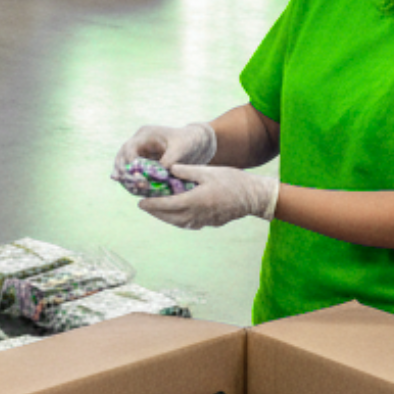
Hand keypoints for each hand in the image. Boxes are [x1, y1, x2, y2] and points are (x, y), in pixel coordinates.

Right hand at [111, 122, 216, 182]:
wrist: (195, 142)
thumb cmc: (188, 141)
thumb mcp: (180, 149)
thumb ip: (169, 160)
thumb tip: (158, 175)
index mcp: (145, 135)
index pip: (129, 148)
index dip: (130, 163)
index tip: (136, 177)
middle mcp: (139, 143)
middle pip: (122, 157)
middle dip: (124, 172)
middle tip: (130, 186)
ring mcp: (140, 153)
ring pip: (126, 167)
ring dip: (127, 179)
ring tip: (133, 191)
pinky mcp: (145, 163)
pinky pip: (135, 174)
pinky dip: (135, 182)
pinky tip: (137, 192)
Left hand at [139, 164, 279, 229]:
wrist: (252, 197)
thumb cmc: (232, 180)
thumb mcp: (208, 171)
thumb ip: (187, 171)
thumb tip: (169, 169)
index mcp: (195, 200)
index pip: (167, 205)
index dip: (152, 204)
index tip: (140, 202)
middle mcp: (197, 214)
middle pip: (170, 217)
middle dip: (156, 212)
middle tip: (144, 206)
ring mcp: (205, 221)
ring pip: (179, 223)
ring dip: (166, 218)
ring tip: (157, 211)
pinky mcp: (211, 223)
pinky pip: (189, 224)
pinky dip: (179, 220)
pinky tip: (176, 215)